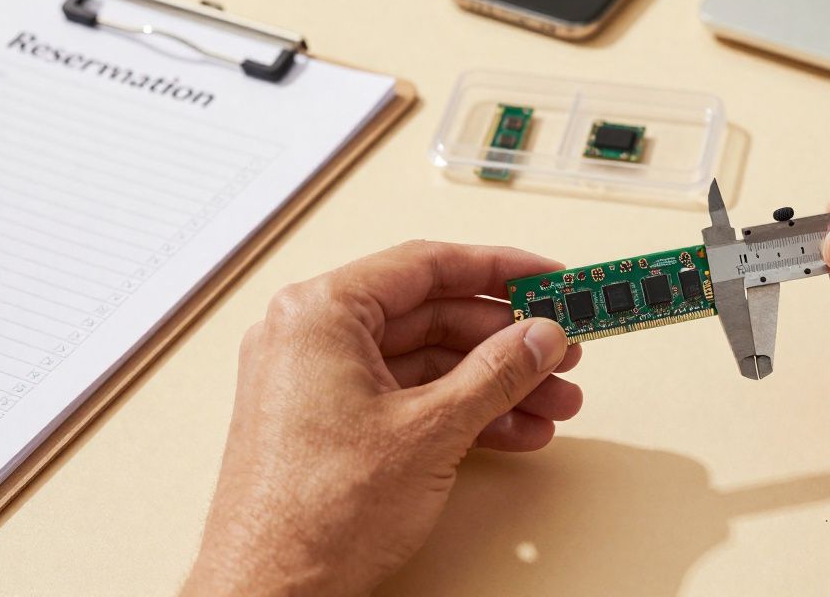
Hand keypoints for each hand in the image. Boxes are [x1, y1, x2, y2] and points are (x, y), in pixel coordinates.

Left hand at [182, 242, 581, 596]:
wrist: (271, 594)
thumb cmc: (314, 515)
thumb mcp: (432, 430)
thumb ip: (497, 372)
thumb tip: (538, 337)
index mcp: (320, 315)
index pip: (426, 265)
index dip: (498, 271)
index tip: (545, 278)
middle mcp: (312, 339)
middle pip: (432, 317)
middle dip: (506, 341)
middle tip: (557, 349)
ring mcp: (319, 383)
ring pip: (427, 363)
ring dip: (495, 383)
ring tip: (551, 401)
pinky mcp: (331, 424)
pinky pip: (409, 398)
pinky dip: (462, 411)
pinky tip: (513, 430)